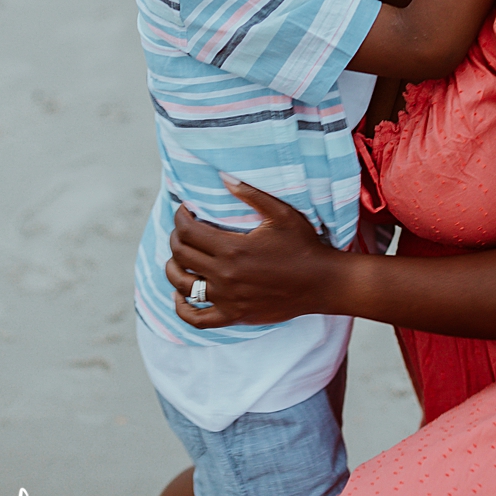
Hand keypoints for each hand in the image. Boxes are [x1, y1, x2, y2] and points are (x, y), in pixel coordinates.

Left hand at [164, 177, 340, 328]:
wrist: (322, 283)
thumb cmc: (304, 245)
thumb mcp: (283, 214)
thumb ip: (251, 195)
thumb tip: (223, 177)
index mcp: (233, 248)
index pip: (188, 231)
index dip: (180, 218)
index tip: (184, 211)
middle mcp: (225, 275)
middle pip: (181, 255)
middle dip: (175, 238)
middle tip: (183, 229)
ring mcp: (227, 298)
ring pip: (182, 285)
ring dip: (173, 268)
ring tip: (178, 257)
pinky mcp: (233, 316)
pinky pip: (196, 318)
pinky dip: (182, 308)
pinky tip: (180, 295)